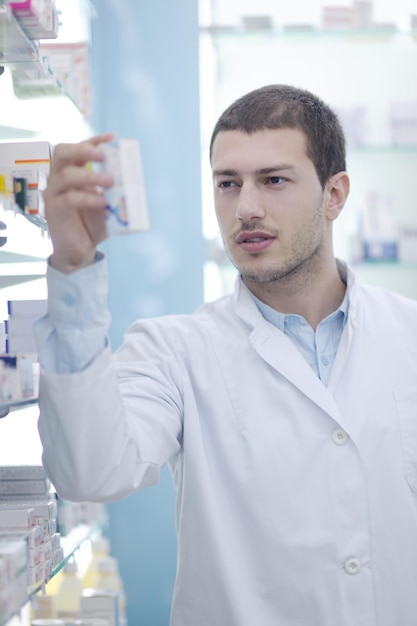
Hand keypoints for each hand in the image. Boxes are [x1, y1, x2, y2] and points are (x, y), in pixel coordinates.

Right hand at [43, 132, 115, 273]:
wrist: (80, 251)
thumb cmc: (92, 224)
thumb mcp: (107, 203)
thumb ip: (114, 190)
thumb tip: (131, 177)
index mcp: (71, 173)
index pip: (77, 148)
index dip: (94, 140)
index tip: (112, 137)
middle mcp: (58, 180)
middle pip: (62, 152)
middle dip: (83, 149)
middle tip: (102, 155)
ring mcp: (53, 194)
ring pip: (65, 175)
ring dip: (90, 175)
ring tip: (110, 181)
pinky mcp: (53, 210)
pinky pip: (69, 198)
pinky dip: (87, 198)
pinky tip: (101, 202)